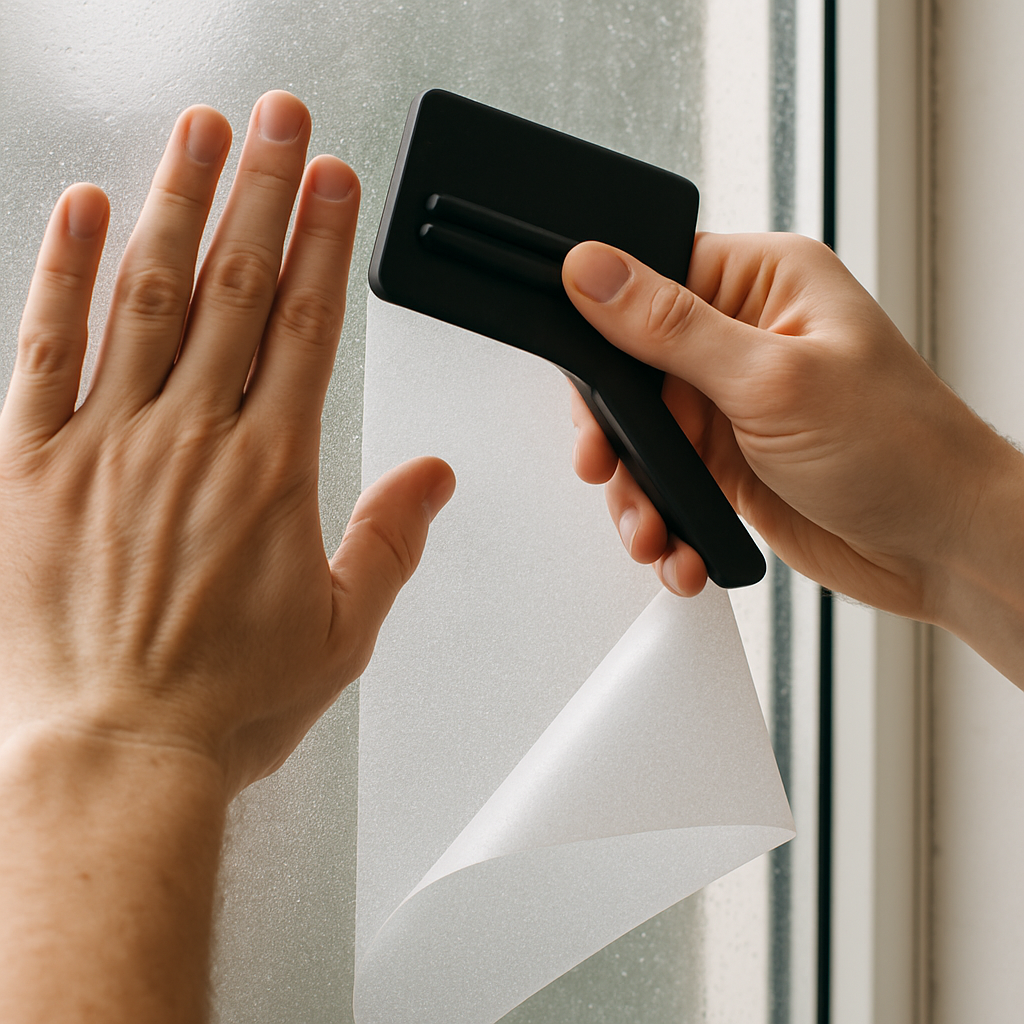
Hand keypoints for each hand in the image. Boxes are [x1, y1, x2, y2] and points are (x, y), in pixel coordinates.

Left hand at [0, 91, 453, 797]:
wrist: (116, 756)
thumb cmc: (226, 701)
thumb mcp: (345, 630)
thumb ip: (393, 540)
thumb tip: (435, 476)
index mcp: (270, 472)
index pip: (304, 325)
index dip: (321, 241)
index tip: (333, 179)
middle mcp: (191, 440)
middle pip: (232, 286)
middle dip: (261, 190)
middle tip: (279, 118)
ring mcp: (105, 445)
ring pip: (146, 295)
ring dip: (175, 202)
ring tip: (199, 131)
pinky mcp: (29, 468)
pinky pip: (43, 351)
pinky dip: (59, 273)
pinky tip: (78, 210)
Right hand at [562, 233, 1018, 631]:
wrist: (941, 545)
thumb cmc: (900, 448)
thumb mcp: (772, 379)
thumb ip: (671, 329)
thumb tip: (591, 272)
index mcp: (763, 283)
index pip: (650, 277)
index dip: (605, 327)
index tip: (591, 383)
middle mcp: (744, 337)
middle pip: (632, 368)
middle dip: (616, 433)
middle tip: (608, 466)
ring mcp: (733, 402)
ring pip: (642, 437)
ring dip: (636, 492)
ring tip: (652, 530)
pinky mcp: (728, 461)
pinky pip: (667, 484)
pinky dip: (662, 521)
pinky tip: (677, 547)